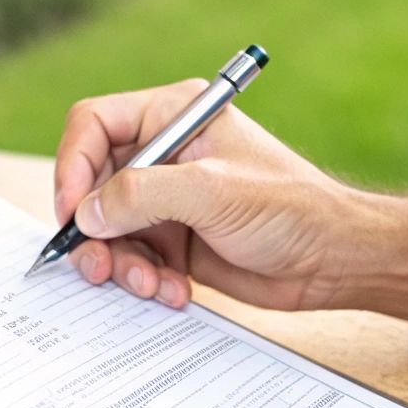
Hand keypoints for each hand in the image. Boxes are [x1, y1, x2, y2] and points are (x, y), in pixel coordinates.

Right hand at [54, 80, 407, 329]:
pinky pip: (133, 258)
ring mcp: (167, 199)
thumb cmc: (292, 209)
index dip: (73, 166)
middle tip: (101, 266)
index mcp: (173, 116)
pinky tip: (174, 292)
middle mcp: (164, 153)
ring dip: (120, 263)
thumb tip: (86, 212)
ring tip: (150, 284)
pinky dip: (144, 280)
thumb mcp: (213, 192)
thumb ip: (142, 194)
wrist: (334, 260)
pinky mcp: (174, 239)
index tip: (73, 212)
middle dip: (94, 230)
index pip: (93, 125)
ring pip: (107, 229)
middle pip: (91, 184)